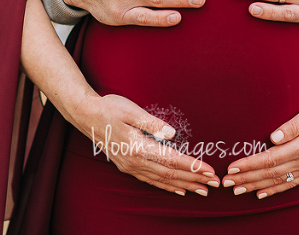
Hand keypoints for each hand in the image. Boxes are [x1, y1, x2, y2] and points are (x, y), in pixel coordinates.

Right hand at [73, 94, 219, 195]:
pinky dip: (166, 186)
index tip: (209, 171)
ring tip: (201, 190)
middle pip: (170, 174)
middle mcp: (134, 161)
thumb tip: (172, 134)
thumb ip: (152, 123)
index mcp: (138, 147)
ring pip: (161, 180)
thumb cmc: (109, 108)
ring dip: (183, 185)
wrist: (85, 115)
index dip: (192, 167)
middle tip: (213, 184)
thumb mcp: (131, 110)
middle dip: (193, 180)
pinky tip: (177, 190)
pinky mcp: (127, 165)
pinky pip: (150, 180)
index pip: (172, 160)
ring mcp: (130, 166)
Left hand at [220, 96, 298, 198]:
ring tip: (238, 190)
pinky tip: (262, 193)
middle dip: (247, 178)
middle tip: (226, 183)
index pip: (270, 159)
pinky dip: (275, 190)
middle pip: (271, 173)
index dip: (250, 164)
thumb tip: (273, 137)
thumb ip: (292, 126)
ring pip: (279, 181)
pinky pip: (291, 183)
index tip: (232, 167)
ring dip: (256, 186)